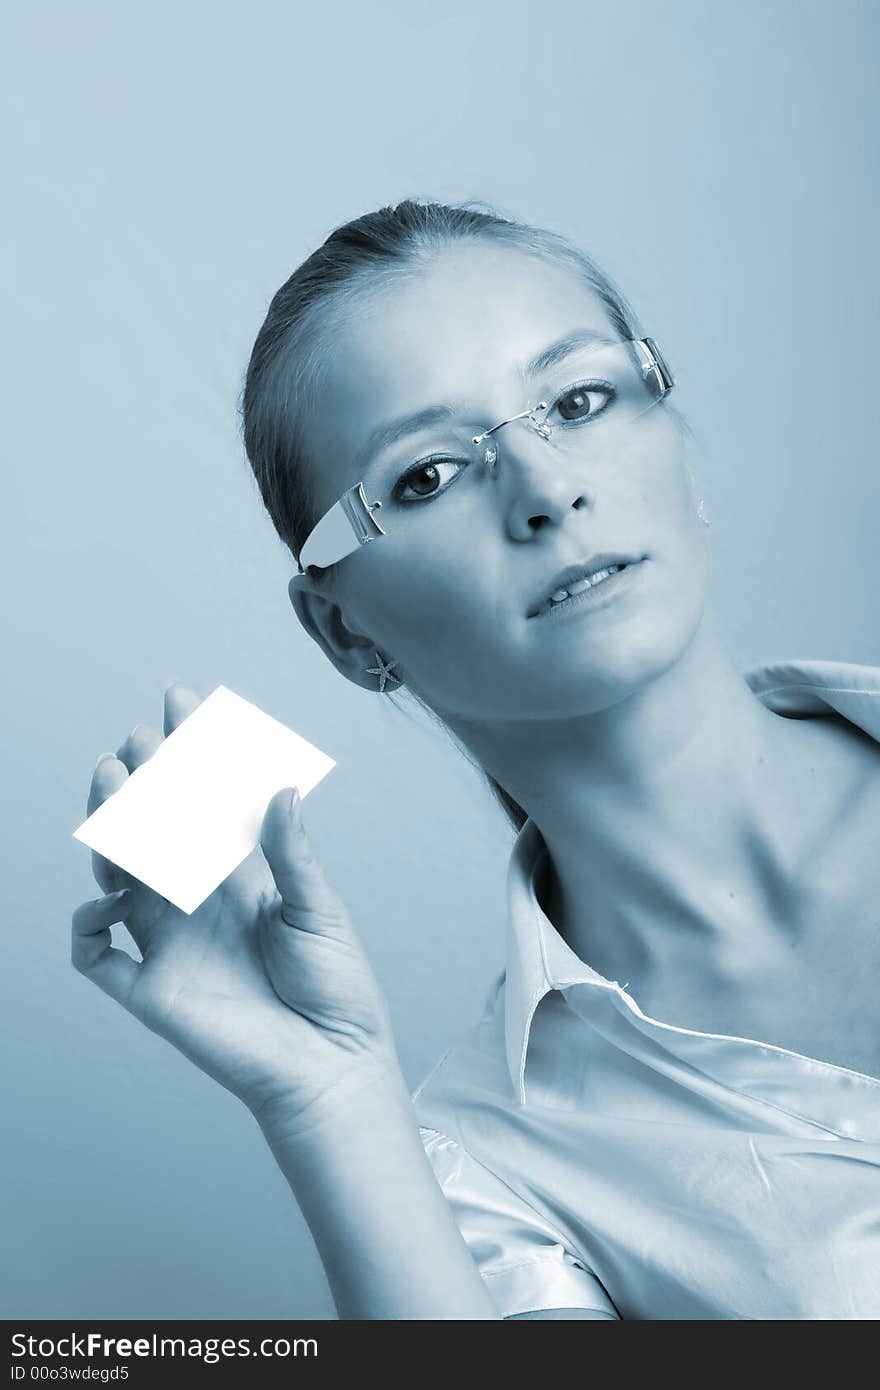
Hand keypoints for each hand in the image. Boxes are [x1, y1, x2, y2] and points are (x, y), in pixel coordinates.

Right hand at [71, 682, 400, 1131]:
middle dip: (139, 779)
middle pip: (148, 826)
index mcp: (236, 873)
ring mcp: (167, 940)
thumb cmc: (334, 987)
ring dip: (109, 831)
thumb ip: (291, 853)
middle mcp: (195, 898)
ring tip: (117, 790)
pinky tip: (108, 899)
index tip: (179, 697)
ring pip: (116, 873)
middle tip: (140, 744)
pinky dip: (88, 925)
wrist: (330, 1065)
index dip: (188, 748)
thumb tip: (278, 788)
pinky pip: (95, 954)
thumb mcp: (319, 910)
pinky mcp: (150, 989)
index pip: (201, 798)